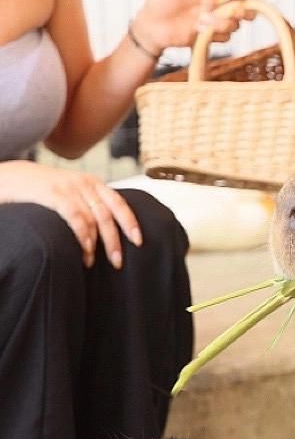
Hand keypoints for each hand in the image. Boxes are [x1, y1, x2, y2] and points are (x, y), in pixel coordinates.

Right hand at [0, 162, 141, 268]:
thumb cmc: (43, 189)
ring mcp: (69, 188)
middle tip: (118, 262)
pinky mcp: (53, 194)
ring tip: (91, 261)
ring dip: (95, 244)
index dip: (130, 223)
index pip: (119, 203)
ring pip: (93, 219)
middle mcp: (84, 183)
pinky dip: (83, 235)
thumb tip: (108, 230)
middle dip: (114, 241)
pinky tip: (84, 249)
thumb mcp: (71, 191)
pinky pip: (76, 217)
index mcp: (93, 183)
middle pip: (108, 216)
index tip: (139, 242)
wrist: (12, 176)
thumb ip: (89, 204)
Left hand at [132, 0, 249, 52]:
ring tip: (201, 22)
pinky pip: (226, 38)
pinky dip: (216, 35)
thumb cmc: (158, 0)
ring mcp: (215, 22)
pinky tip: (200, 31)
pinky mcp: (211, 36)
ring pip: (235, 24)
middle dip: (244, 12)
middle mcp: (215, 6)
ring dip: (222, 24)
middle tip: (234, 14)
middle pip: (243, 8)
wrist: (152, 25)